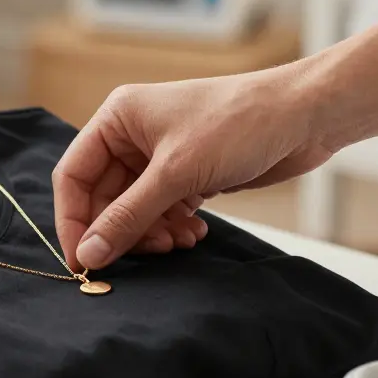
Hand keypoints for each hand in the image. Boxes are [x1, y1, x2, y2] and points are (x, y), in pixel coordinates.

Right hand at [52, 63, 335, 270]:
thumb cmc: (239, 123)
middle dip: (122, 230)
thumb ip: (128, 216)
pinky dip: (172, 228)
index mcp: (117, 119)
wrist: (304, 116)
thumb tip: (90, 253)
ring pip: (134, 209)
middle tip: (144, 255)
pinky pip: (163, 211)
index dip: (74, 220)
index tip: (83, 260)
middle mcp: (133, 136)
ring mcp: (161, 156)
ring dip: (150, 233)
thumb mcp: (176, 174)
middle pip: (104, 198)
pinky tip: (193, 234)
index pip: (73, 176)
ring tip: (177, 243)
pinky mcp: (188, 173)